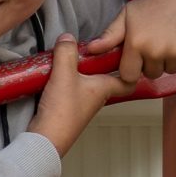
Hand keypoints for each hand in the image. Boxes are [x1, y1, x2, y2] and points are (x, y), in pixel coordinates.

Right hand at [26, 34, 135, 156]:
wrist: (46, 138)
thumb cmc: (62, 110)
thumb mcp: (64, 75)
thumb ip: (66, 53)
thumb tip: (67, 37)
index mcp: (105, 88)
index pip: (128, 80)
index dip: (130, 68)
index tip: (123, 55)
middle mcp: (97, 97)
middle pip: (105, 78)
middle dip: (98, 64)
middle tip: (89, 50)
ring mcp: (81, 105)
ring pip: (86, 84)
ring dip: (78, 72)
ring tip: (66, 60)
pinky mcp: (66, 110)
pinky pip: (70, 91)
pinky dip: (64, 82)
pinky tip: (52, 76)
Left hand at [87, 0, 175, 82]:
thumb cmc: (154, 0)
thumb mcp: (128, 14)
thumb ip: (110, 35)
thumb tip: (90, 50)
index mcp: (136, 43)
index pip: (128, 76)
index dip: (132, 69)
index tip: (137, 61)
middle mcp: (157, 50)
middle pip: (152, 74)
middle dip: (153, 63)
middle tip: (158, 42)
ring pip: (171, 70)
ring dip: (171, 60)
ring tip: (172, 39)